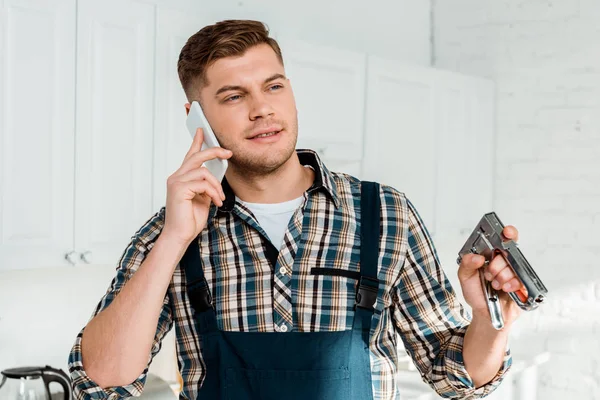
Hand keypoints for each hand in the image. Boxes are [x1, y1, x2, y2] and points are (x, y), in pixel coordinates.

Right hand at [162, 127, 232, 245]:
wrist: (180, 235)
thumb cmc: (189, 219)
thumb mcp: (203, 198)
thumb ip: (206, 185)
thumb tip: (215, 177)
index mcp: (181, 178)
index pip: (190, 156)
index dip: (197, 143)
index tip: (203, 131)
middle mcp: (176, 177)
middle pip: (197, 157)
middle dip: (214, 151)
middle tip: (228, 153)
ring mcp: (176, 182)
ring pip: (203, 172)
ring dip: (216, 185)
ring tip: (219, 198)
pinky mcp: (179, 189)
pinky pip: (203, 183)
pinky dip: (213, 192)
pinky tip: (216, 202)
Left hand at [457, 226, 523, 327]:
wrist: (485, 314)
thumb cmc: (476, 293)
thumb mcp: (465, 277)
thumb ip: (466, 264)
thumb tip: (476, 257)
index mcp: (492, 256)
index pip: (504, 240)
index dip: (508, 233)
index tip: (506, 232)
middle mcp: (506, 263)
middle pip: (509, 254)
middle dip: (496, 265)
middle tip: (489, 275)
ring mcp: (515, 273)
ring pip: (514, 268)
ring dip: (502, 277)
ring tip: (495, 285)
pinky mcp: (523, 285)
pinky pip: (520, 280)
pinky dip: (510, 285)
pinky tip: (504, 289)